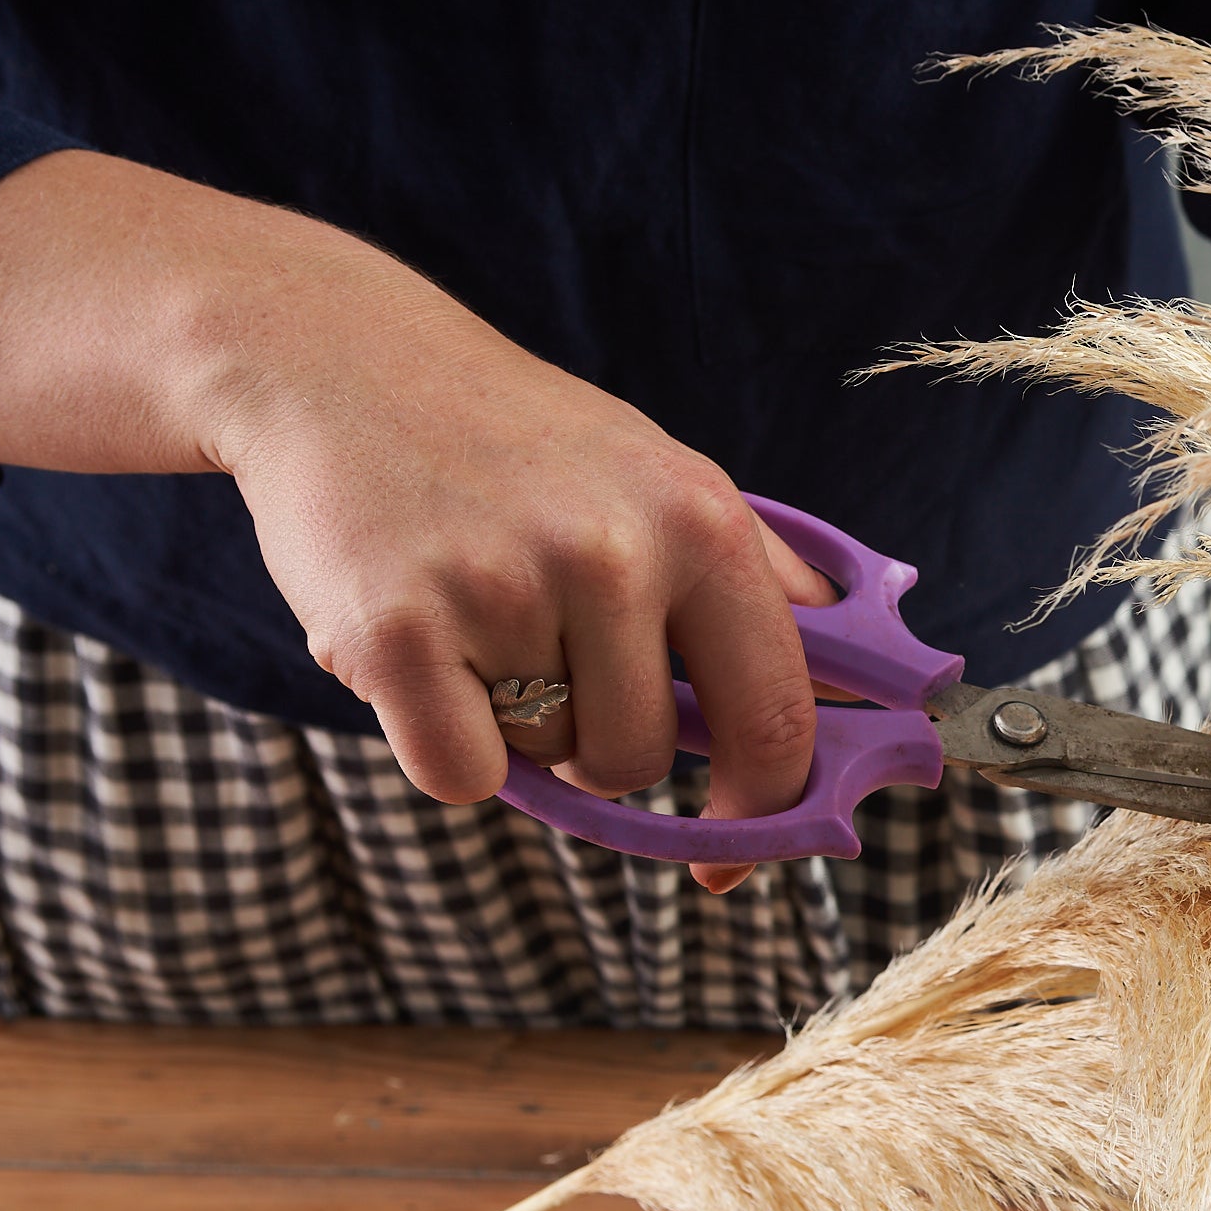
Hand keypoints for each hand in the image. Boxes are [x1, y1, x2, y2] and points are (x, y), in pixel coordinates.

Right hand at [0, 149, 831, 893]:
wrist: (341, 359)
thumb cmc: (521, 444)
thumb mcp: (664, 476)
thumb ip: (762, 581)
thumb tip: (869, 679)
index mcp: (701, 521)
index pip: (775, 717)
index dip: (767, 810)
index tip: (735, 851)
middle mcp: (614, 552)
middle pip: (640, 761)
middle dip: (601, 749)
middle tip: (554, 667)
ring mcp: (503, 588)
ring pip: (552, 765)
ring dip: (522, 732)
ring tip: (485, 627)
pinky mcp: (394, 629)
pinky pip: (459, 776)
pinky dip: (442, 744)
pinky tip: (426, 652)